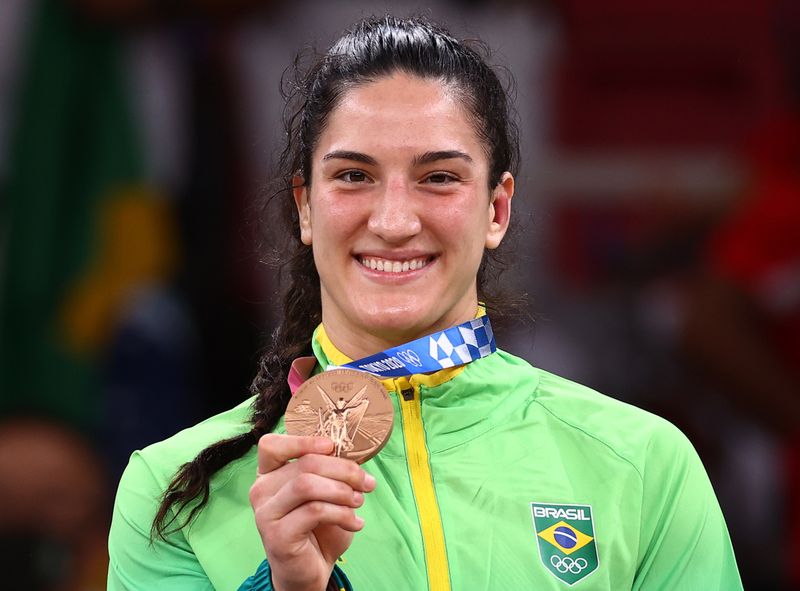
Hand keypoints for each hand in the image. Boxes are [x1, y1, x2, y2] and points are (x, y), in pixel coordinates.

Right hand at [249, 434, 376, 590]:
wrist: (310, 570)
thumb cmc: (318, 527)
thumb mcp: (324, 492)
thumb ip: (329, 472)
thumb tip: (355, 454)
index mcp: (269, 474)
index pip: (272, 445)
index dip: (303, 441)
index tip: (333, 447)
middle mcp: (261, 490)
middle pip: (305, 463)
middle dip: (344, 470)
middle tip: (366, 483)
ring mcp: (266, 513)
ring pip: (307, 484)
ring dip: (342, 491)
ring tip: (359, 502)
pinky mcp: (277, 535)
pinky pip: (314, 511)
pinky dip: (342, 513)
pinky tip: (356, 523)